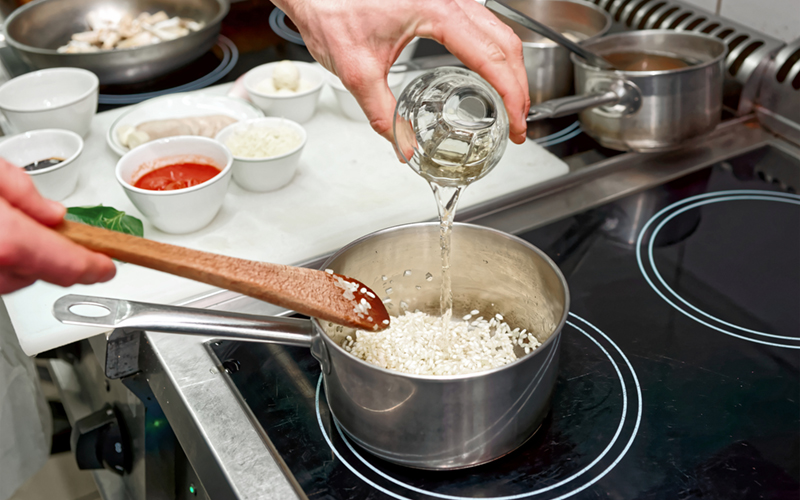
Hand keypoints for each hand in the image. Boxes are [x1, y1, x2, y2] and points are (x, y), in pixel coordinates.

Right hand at [0, 159, 115, 293]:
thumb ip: (23, 192)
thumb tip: (52, 213)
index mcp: (7, 239)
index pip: (69, 265)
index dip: (94, 267)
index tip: (108, 266)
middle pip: (43, 272)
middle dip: (53, 252)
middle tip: (47, 226)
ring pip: (16, 277)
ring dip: (23, 256)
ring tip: (7, 224)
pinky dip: (2, 259)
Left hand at [274, 0, 529, 144]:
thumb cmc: (331, 8)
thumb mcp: (356, 71)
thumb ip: (383, 112)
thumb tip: (404, 146)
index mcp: (437, 10)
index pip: (491, 56)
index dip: (512, 95)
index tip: (518, 124)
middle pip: (505, 42)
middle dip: (520, 86)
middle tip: (519, 123)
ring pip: (498, 30)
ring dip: (509, 69)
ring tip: (509, 106)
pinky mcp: (439, 0)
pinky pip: (481, 25)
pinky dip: (493, 53)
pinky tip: (487, 77)